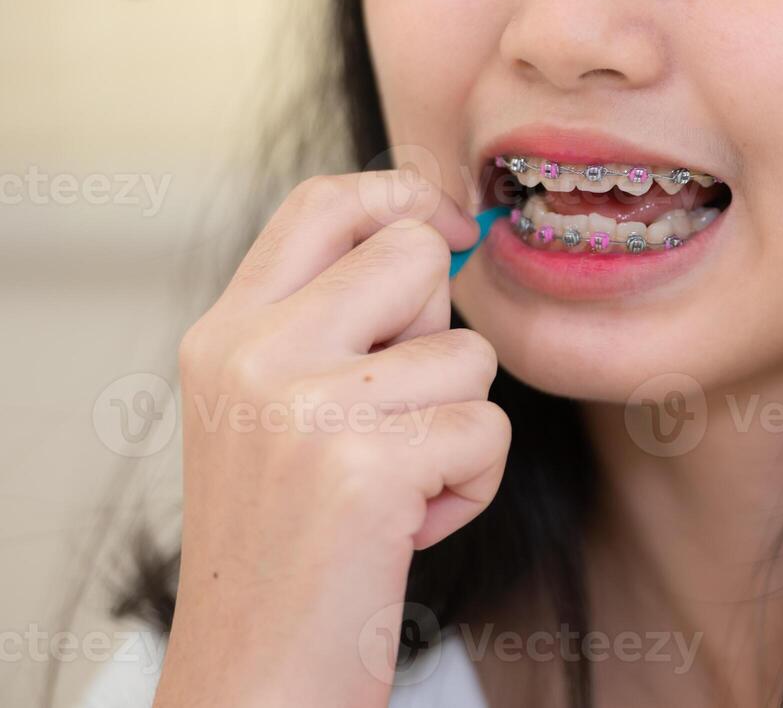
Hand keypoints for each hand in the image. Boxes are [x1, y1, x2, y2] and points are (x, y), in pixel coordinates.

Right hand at [153, 169, 510, 707]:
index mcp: (225, 333)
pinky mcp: (365, 467)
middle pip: (416, 254)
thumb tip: (440, 232)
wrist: (255, 678)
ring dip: (460, 428)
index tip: (447, 222)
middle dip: (441, 333)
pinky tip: (409, 529)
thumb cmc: (289, 547)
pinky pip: (488, 431)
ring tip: (396, 489)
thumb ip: (332, 321)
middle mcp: (253, 354)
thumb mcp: (274, 411)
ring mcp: (305, 406)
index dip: (402, 193)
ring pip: (470, 355)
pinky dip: (471, 488)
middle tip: (398, 413)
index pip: (323, 201)